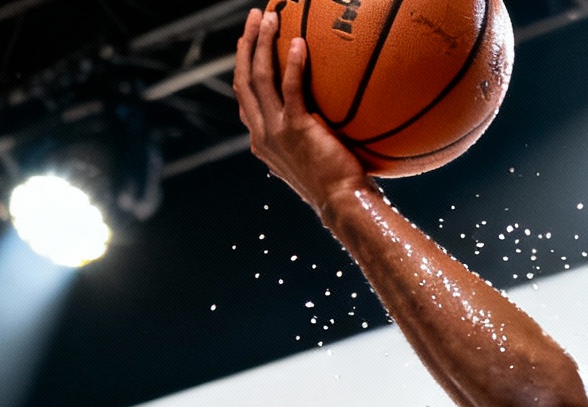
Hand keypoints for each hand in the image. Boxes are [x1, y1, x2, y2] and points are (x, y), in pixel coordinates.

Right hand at [232, 7, 368, 214]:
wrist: (345, 206)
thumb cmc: (341, 186)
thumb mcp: (317, 158)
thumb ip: (311, 135)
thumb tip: (328, 115)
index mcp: (262, 141)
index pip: (245, 97)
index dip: (244, 66)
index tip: (249, 43)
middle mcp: (261, 134)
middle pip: (243, 79)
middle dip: (246, 44)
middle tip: (255, 17)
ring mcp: (275, 132)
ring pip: (258, 77)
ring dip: (261, 43)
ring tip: (269, 16)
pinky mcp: (296, 129)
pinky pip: (289, 88)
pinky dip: (291, 63)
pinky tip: (299, 42)